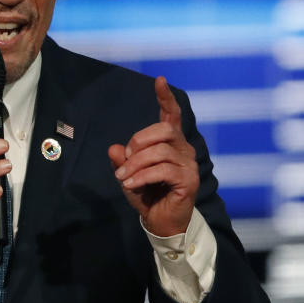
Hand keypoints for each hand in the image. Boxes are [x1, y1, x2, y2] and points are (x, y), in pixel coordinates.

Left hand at [108, 76, 198, 236]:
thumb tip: (114, 148)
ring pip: (161, 152)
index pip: (172, 115)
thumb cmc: (147, 194)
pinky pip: (163, 170)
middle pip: (164, 130)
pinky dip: (142, 176)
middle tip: (125, 159)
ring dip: (136, 164)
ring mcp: (189, 165)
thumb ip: (123, 160)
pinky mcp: (189, 180)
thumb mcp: (128, 175)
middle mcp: (183, 149)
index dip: (166, 98)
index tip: (159, 80)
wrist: (160, 221)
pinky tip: (130, 184)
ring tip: (123, 177)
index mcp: (170, 143)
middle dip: (139, 142)